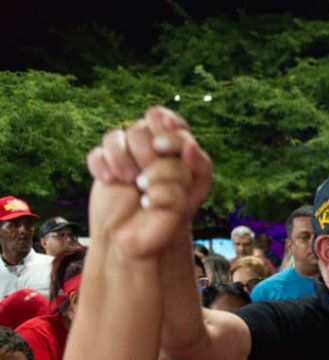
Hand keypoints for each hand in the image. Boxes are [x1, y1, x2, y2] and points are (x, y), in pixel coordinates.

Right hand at [86, 107, 211, 257]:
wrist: (141, 237)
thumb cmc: (172, 213)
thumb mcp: (195, 193)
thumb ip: (200, 167)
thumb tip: (190, 145)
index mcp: (174, 148)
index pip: (169, 122)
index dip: (164, 131)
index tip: (161, 148)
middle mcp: (149, 148)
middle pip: (141, 128)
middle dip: (144, 152)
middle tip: (147, 177)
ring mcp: (126, 157)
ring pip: (115, 136)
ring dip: (121, 158)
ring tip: (131, 182)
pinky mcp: (105, 167)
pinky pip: (97, 154)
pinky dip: (101, 165)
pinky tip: (110, 180)